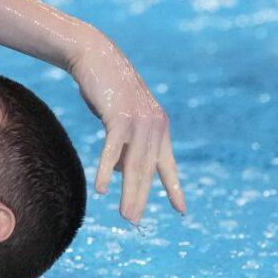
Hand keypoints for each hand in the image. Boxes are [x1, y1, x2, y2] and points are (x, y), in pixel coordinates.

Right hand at [68, 35, 185, 223]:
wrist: (95, 56)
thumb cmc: (106, 89)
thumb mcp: (119, 119)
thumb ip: (125, 145)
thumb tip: (122, 173)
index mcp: (159, 128)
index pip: (167, 165)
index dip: (174, 188)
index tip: (182, 211)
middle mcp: (154, 126)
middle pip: (147, 170)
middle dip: (142, 198)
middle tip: (135, 222)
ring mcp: (139, 121)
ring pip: (133, 164)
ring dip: (129, 192)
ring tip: (125, 215)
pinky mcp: (119, 116)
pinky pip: (112, 149)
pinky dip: (105, 169)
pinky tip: (101, 189)